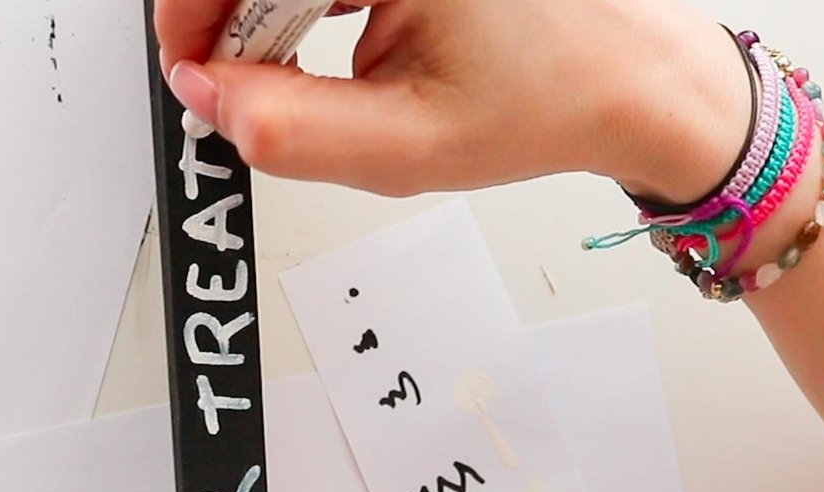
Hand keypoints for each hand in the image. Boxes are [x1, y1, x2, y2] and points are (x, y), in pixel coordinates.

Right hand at [156, 0, 749, 202]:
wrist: (632, 77)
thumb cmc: (554, 96)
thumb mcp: (408, 146)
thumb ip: (290, 132)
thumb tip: (206, 97)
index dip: (192, 13)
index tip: (190, 70)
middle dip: (225, 14)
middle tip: (235, 84)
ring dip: (262, 5)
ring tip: (286, 66)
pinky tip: (320, 33)